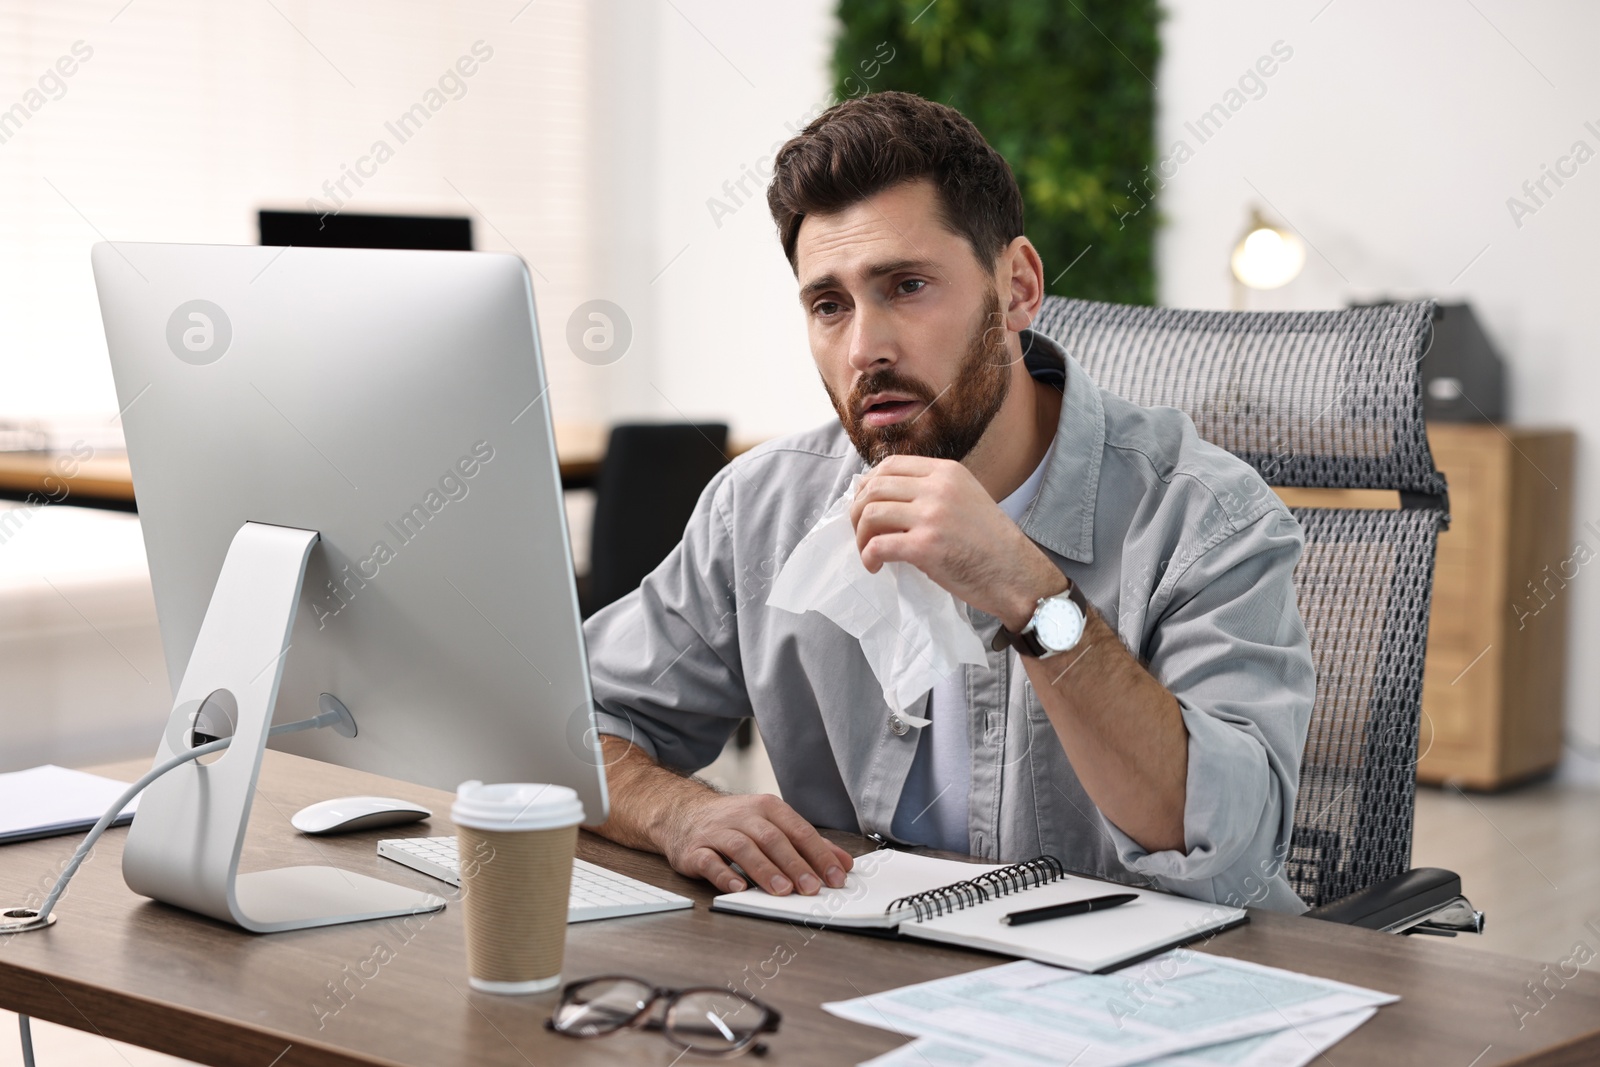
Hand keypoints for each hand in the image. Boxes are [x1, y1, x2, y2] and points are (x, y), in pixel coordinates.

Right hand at [656, 791, 854, 895]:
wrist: (684, 815)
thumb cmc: (736, 825)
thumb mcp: (773, 825)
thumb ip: (807, 845)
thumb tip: (843, 863)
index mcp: (768, 809)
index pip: (799, 831)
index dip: (819, 854)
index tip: (836, 877)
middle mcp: (743, 817)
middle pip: (773, 839)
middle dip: (795, 865)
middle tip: (812, 888)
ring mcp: (718, 832)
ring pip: (744, 849)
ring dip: (764, 870)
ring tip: (782, 891)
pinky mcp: (695, 850)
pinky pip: (710, 862)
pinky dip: (724, 875)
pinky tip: (738, 888)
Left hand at [849, 455, 1065, 628]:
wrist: (1016, 574)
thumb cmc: (991, 544)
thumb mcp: (965, 499)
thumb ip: (930, 492)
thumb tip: (883, 499)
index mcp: (946, 472)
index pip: (889, 465)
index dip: (868, 486)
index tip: (865, 506)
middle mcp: (938, 487)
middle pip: (873, 488)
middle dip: (857, 512)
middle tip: (862, 533)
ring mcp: (931, 515)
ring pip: (870, 514)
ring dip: (861, 536)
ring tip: (869, 552)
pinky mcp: (925, 546)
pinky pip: (878, 545)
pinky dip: (868, 556)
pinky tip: (875, 566)